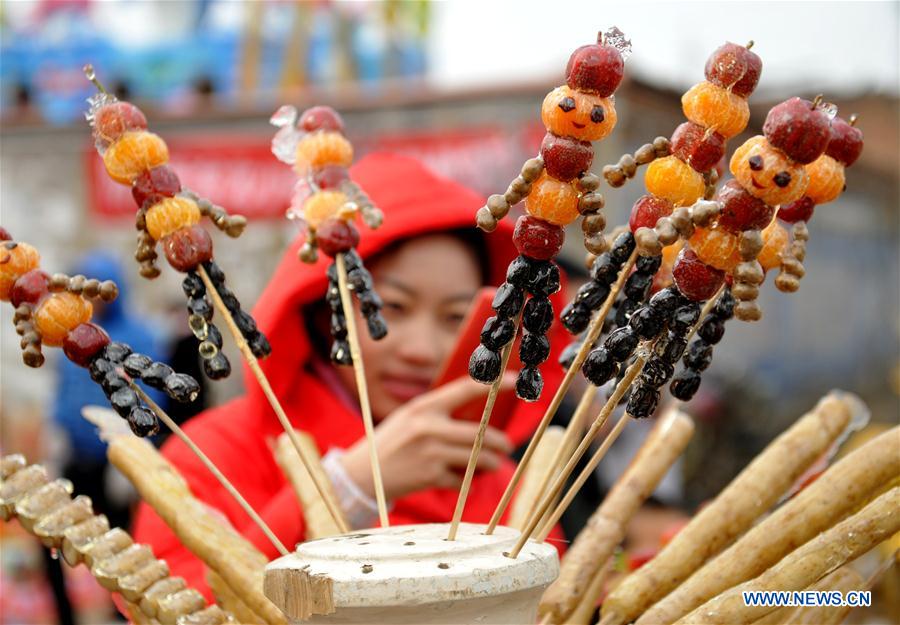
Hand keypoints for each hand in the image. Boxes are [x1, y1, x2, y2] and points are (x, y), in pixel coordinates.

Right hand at [340, 374, 514, 501]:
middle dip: (500, 442)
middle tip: (505, 446)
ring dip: (489, 463)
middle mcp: (428, 427)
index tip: (514, 381)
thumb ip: (438, 412)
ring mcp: (430, 452)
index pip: (464, 389)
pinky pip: (462, 479)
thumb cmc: (392, 442)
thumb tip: (479, 412)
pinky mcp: (430, 476)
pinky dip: (466, 482)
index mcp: (424, 407)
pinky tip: (463, 481)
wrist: (363, 474)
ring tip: (491, 463)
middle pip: (480, 434)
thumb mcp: (410, 417)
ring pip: (477, 458)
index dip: (492, 384)